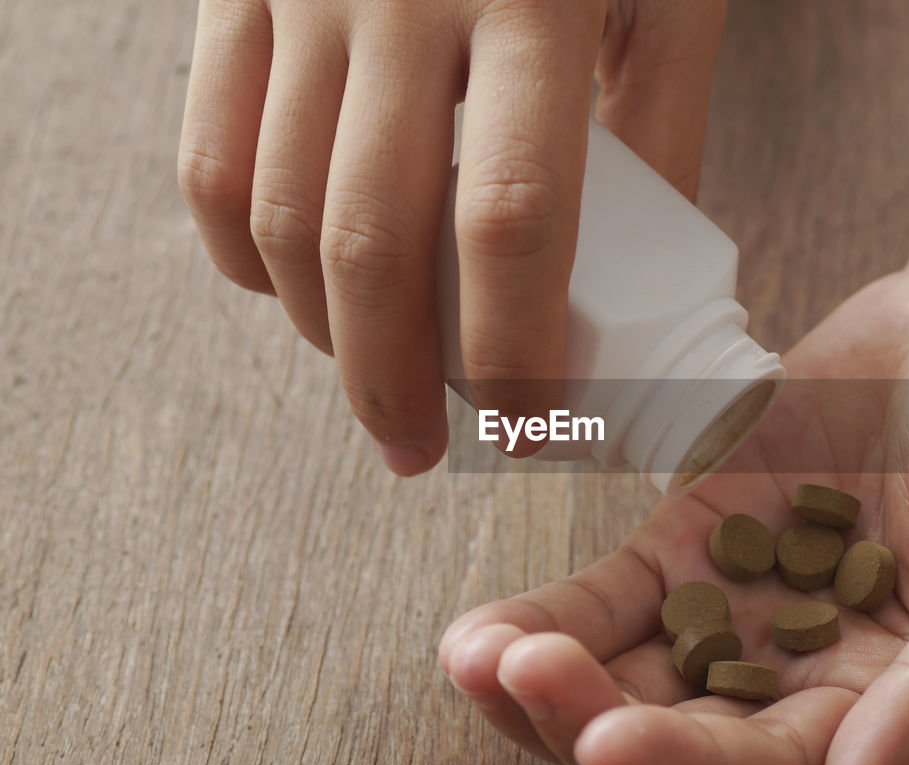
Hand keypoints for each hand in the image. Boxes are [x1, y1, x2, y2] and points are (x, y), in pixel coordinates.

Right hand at [177, 0, 725, 473]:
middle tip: (426, 454)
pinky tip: (296, 300)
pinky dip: (245, 254)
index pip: (514, 220)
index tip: (536, 434)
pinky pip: (209, 155)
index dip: (520, 353)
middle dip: (397, 381)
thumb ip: (661, 128)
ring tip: (376, 389)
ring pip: (279, 215)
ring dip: (324, 335)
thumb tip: (647, 286)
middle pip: (372, 241)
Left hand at [437, 270, 908, 764]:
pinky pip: (603, 603)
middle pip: (674, 749)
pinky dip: (543, 621)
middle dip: (588, 730)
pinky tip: (481, 632)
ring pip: (620, 685)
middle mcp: (798, 684)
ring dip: (541, 689)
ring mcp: (734, 613)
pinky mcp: (687, 545)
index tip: (614, 740)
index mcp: (884, 712)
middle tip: (524, 682)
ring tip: (476, 660)